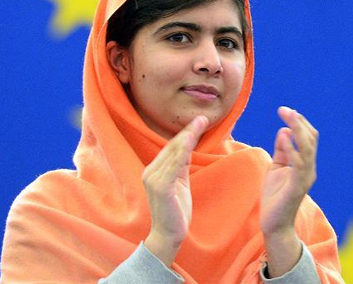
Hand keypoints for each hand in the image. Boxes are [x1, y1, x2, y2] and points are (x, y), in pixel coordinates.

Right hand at [143, 115, 207, 265]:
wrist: (169, 234)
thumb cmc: (176, 209)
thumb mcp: (180, 181)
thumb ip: (181, 164)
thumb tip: (189, 145)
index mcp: (153, 170)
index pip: (171, 147)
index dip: (186, 133)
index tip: (199, 121)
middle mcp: (149, 172)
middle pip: (172, 147)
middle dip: (188, 131)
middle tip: (203, 118)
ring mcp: (153, 179)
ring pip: (174, 153)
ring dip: (188, 137)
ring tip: (200, 124)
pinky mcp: (160, 187)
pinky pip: (173, 166)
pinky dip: (182, 151)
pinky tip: (191, 141)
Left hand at [260, 107, 317, 276]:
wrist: (274, 224)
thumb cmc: (275, 196)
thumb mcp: (276, 167)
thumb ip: (281, 150)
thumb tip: (283, 130)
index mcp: (305, 164)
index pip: (308, 138)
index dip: (299, 123)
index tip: (286, 110)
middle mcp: (309, 169)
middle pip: (310, 140)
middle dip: (298, 122)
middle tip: (284, 109)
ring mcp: (305, 178)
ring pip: (307, 149)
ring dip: (298, 130)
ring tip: (288, 116)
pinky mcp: (296, 187)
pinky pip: (298, 165)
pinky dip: (292, 149)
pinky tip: (284, 136)